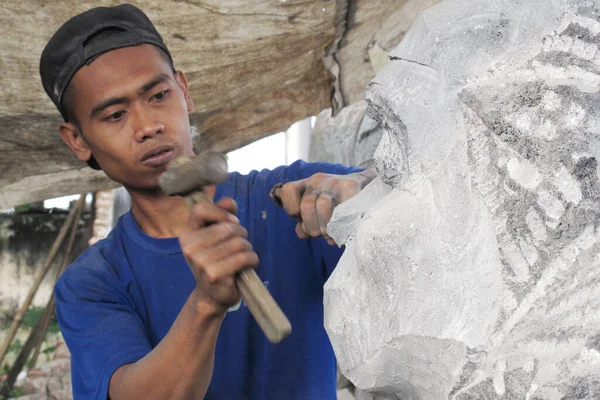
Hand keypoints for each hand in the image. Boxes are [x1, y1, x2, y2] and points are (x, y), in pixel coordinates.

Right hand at [179, 198, 257, 312]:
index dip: (221, 212)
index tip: (232, 221)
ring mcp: (200, 262)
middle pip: (228, 227)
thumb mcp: (216, 237)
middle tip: (241, 245)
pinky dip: (252, 259)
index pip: (200, 209)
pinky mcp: (214, 274)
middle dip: (242, 234)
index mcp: (186, 234)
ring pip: (238, 242)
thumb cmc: (216, 261)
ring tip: (244, 256)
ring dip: (248, 248)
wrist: (212, 295)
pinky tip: (248, 265)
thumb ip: (222, 215)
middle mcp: (189, 247)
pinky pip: (243, 257)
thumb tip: (228, 202)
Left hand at [270, 168, 376, 244]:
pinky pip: (342, 208)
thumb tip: (304, 233)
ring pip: (323, 206)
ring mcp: (334, 183)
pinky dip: (340, 224)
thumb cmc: (336, 205)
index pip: (287, 191)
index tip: (300, 220)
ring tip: (331, 235)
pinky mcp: (351, 187)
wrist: (366, 186)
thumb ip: (305, 223)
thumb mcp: (316, 211)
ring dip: (326, 227)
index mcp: (305, 185)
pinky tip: (343, 230)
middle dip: (311, 226)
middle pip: (306, 205)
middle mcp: (317, 181)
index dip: (291, 210)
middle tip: (320, 235)